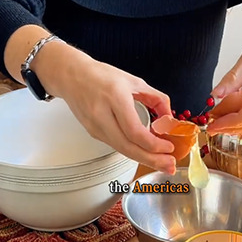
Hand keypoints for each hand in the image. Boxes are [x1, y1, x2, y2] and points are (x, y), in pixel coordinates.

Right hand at [38, 47, 176, 173]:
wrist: (72, 77)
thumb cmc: (101, 76)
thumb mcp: (135, 81)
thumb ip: (156, 98)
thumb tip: (169, 118)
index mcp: (115, 98)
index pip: (134, 130)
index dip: (152, 143)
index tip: (168, 147)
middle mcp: (102, 115)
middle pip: (127, 146)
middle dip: (151, 159)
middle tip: (169, 164)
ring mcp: (95, 126)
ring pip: (121, 149)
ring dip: (143, 159)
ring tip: (162, 163)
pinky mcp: (93, 133)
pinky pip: (116, 145)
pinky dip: (132, 151)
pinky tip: (145, 152)